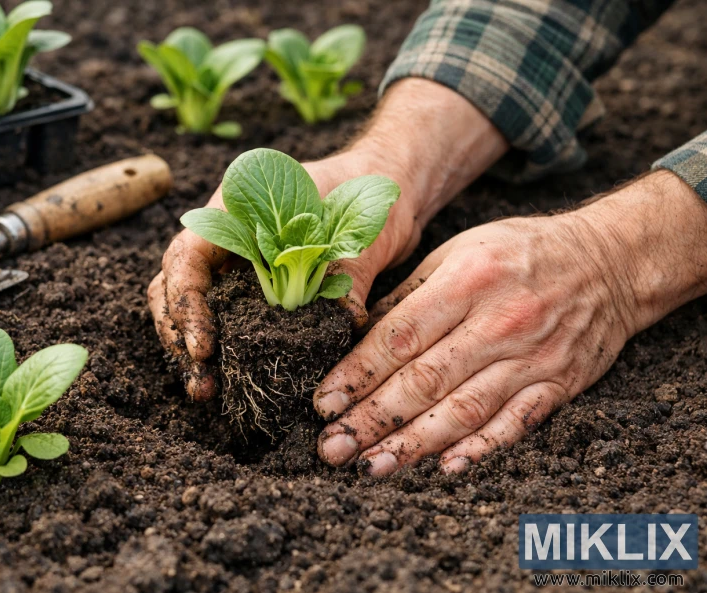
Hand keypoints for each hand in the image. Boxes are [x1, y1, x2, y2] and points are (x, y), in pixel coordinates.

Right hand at [149, 78, 507, 400]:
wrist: (383, 184)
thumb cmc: (369, 190)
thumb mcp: (363, 230)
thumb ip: (349, 272)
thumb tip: (345, 321)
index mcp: (236, 209)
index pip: (187, 257)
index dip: (186, 304)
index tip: (204, 347)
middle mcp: (225, 236)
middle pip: (174, 285)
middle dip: (179, 334)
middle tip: (202, 381)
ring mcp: (235, 262)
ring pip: (190, 305)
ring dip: (190, 347)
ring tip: (206, 390)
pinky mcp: (253, 288)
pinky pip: (223, 318)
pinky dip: (221, 348)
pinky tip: (227, 381)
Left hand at [315, 170, 706, 475]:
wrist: (612, 259)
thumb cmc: (521, 251)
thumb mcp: (459, 250)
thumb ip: (410, 295)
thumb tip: (357, 337)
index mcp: (467, 281)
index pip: (399, 338)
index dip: (357, 375)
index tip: (324, 404)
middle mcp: (500, 322)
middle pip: (424, 380)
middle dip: (372, 419)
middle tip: (333, 448)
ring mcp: (533, 357)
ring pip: (464, 410)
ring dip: (414, 444)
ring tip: (372, 467)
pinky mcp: (560, 384)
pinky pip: (516, 422)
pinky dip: (481, 447)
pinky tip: (445, 466)